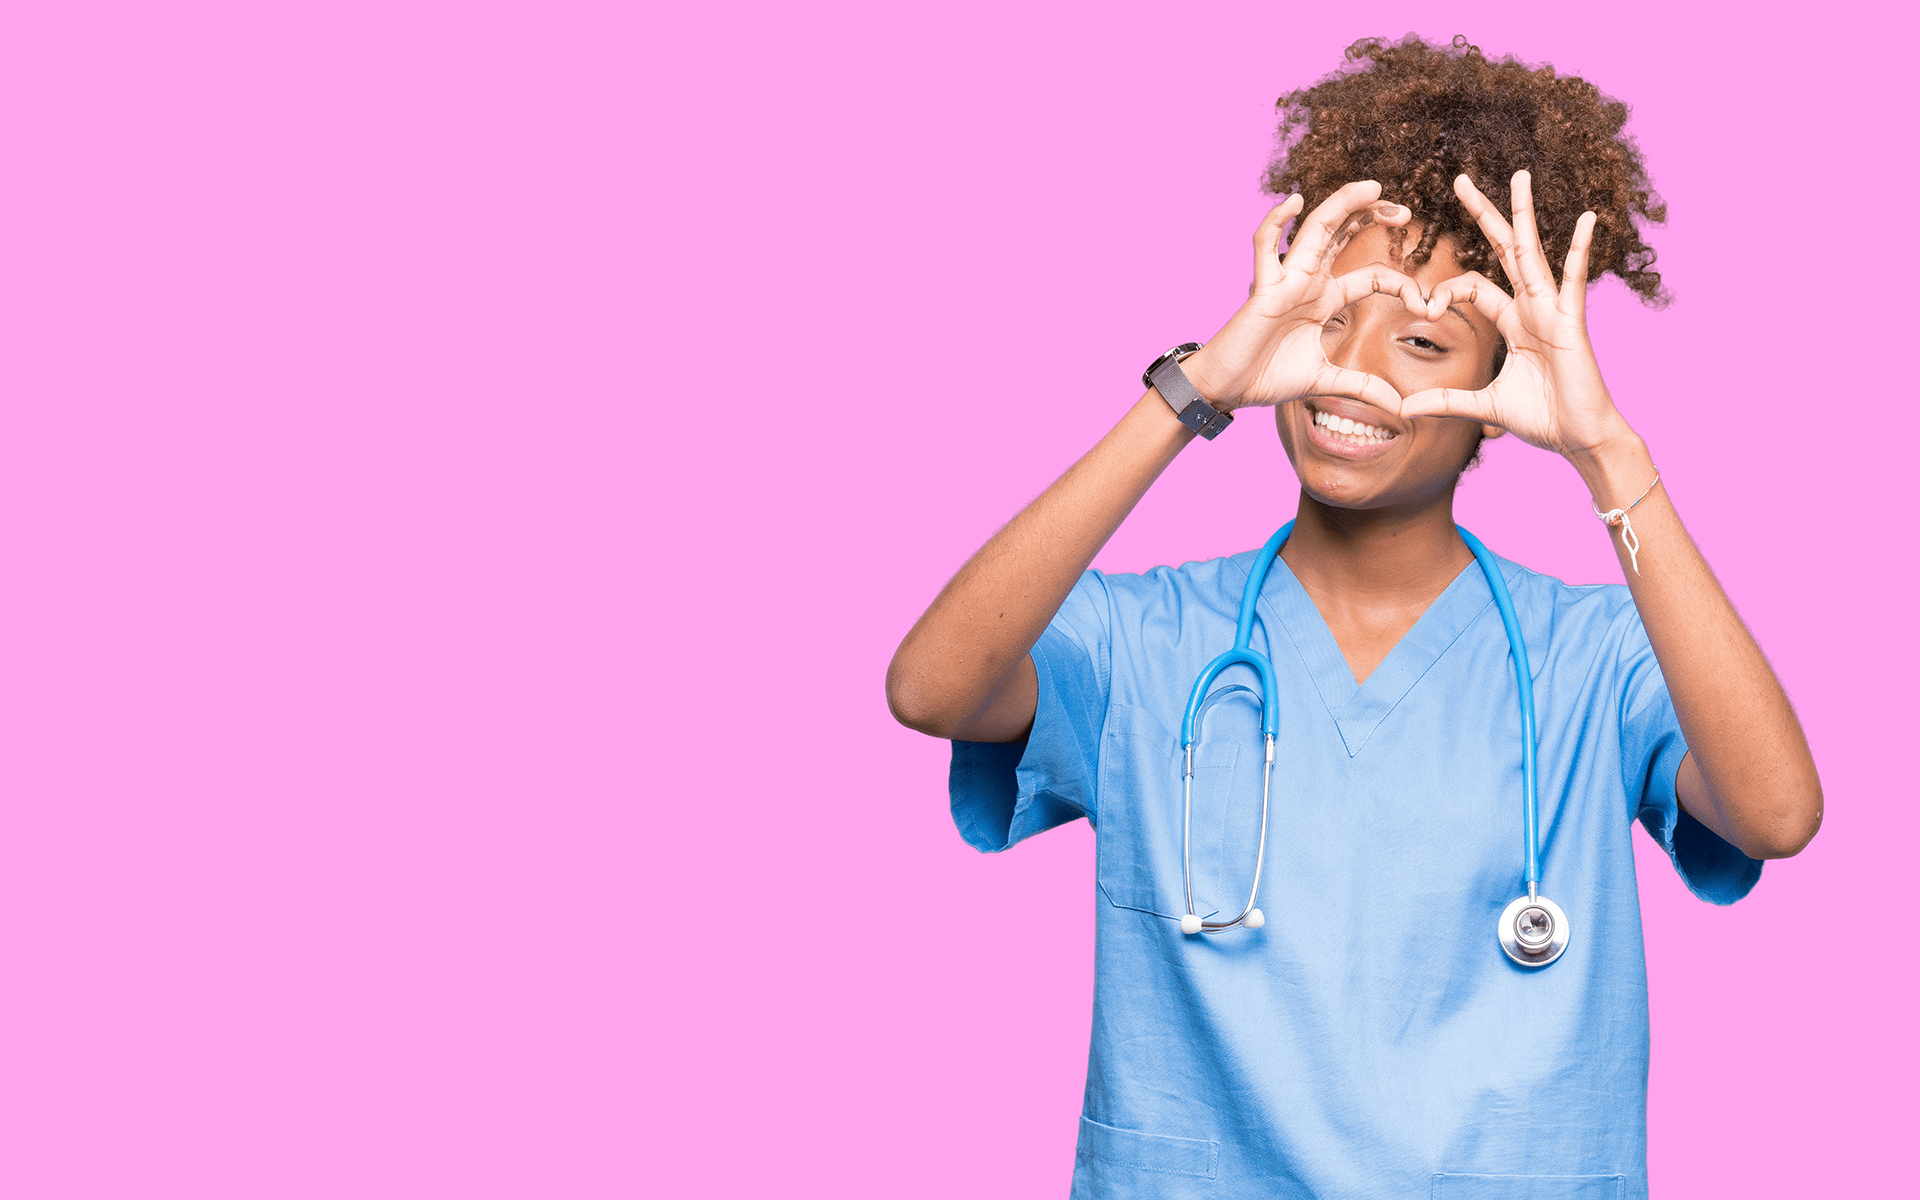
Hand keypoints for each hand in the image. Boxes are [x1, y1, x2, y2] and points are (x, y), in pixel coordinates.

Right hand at [1182, 182, 1424, 415]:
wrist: (1227, 388)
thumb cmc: (1267, 378)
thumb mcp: (1326, 381)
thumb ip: (1363, 388)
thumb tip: (1401, 407)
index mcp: (1325, 299)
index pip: (1371, 276)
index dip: (1402, 284)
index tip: (1426, 304)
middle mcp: (1307, 281)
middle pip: (1343, 235)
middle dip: (1373, 216)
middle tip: (1405, 211)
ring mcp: (1284, 281)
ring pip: (1315, 230)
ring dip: (1341, 205)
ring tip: (1371, 187)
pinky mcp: (1262, 289)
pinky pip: (1264, 248)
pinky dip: (1274, 222)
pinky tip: (1293, 202)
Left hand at [1395, 171, 1628, 458]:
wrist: (1578, 438)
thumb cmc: (1541, 418)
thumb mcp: (1484, 407)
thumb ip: (1446, 402)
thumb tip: (1404, 411)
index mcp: (1512, 321)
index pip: (1472, 286)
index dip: (1444, 292)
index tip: (1425, 308)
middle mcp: (1531, 307)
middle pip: (1502, 250)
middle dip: (1483, 214)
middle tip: (1461, 179)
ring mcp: (1552, 310)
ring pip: (1532, 252)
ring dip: (1523, 214)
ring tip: (1519, 175)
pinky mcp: (1571, 322)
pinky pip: (1574, 280)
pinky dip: (1580, 249)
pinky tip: (1587, 218)